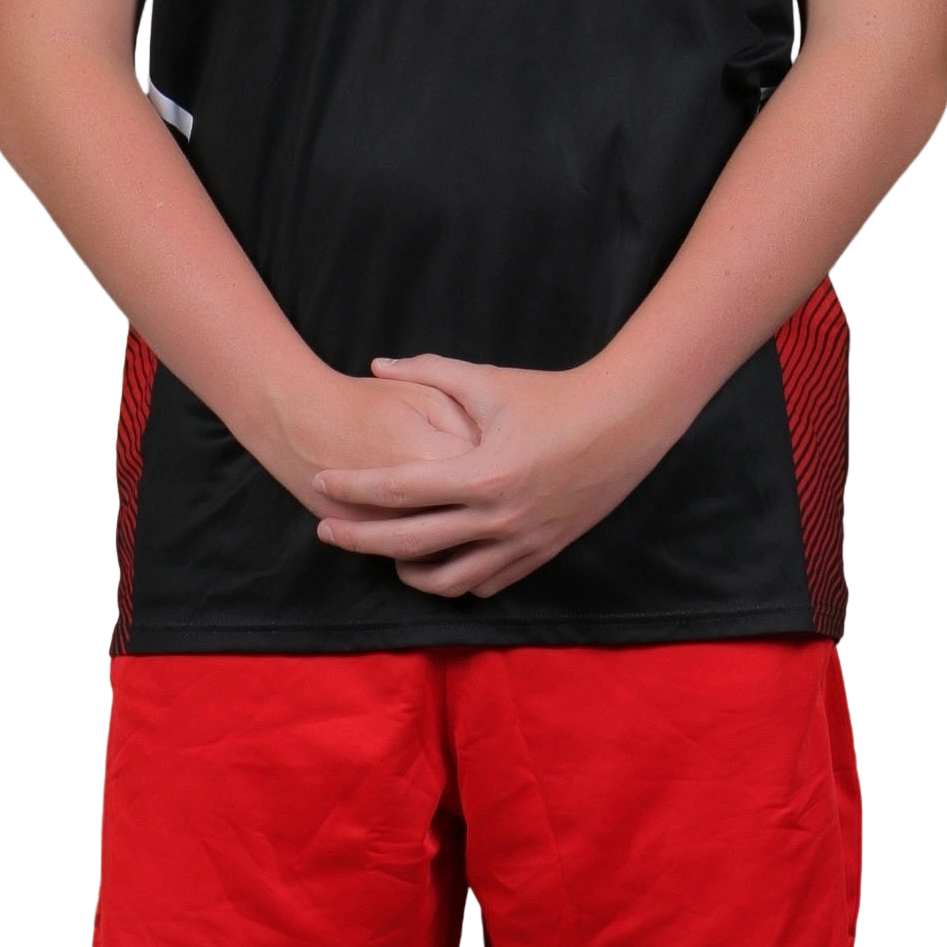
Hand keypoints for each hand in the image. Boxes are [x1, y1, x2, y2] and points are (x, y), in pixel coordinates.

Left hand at [311, 353, 665, 599]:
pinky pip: (486, 583)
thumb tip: (378, 364)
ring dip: (407, 572)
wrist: (625, 422)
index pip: (398, 490)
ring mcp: (520, 542)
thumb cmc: (553, 395)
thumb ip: (430, 372)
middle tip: (326, 531)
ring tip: (386, 553)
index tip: (321, 484)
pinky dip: (457, 579)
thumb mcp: (489, 381)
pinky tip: (439, 562)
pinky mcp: (540, 553)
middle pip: (409, 544)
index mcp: (480, 474)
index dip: (353, 489)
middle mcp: (497, 517)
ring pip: (447, 581)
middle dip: (359, 540)